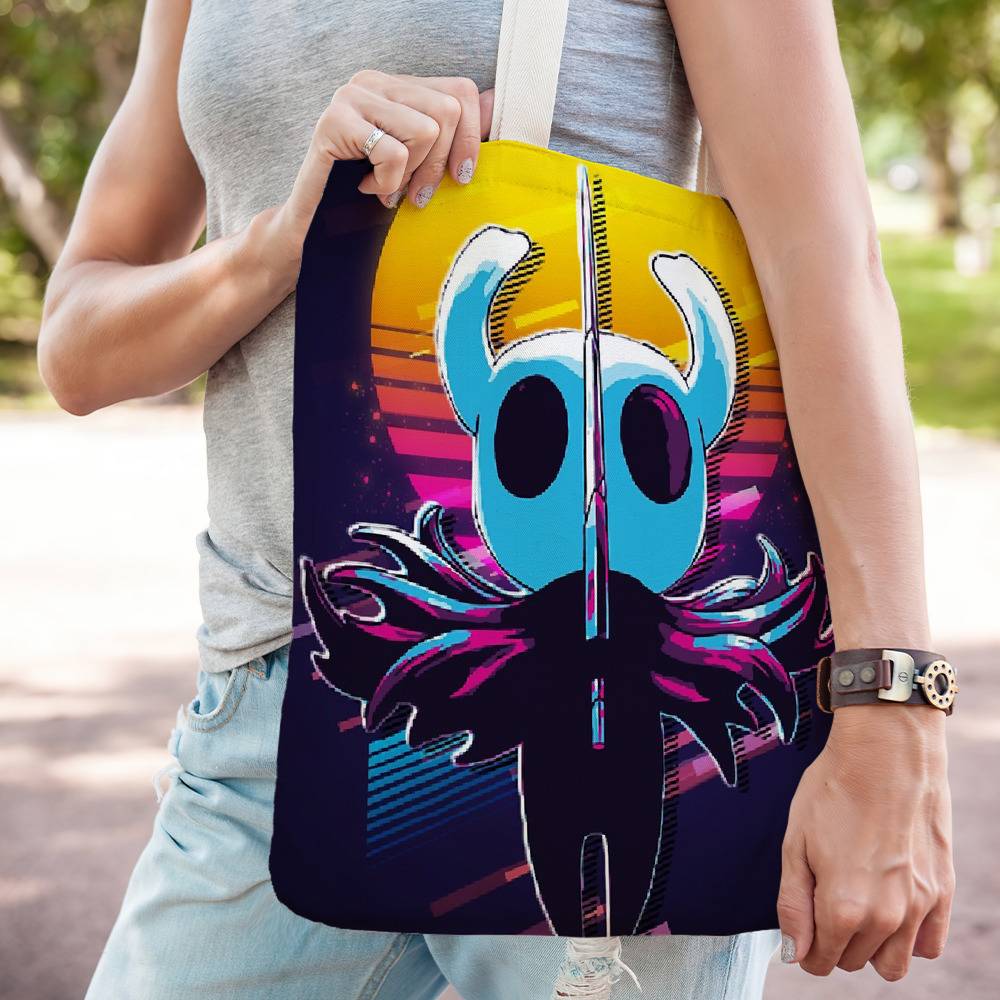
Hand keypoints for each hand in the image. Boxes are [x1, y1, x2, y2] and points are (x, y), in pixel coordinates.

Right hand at [244, 71, 494, 296]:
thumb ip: (450, 135)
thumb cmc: (368, 202)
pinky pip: (393, 152)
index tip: (460, 177)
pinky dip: (387, 182)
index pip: (460, 92)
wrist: (313, 231)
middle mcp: (373, 81)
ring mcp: (351, 96)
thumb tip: (494, 107)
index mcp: (397, 87)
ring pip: (425, 130)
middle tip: (413, 194)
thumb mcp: (419, 167)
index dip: (470, 138)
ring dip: (410, 175)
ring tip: (385, 189)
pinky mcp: (334, 120)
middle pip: (447, 111)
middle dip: (437, 164)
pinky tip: (366, 189)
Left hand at [777, 705, 954, 980]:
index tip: (801, 927)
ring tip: (857, 907)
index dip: (804, 947)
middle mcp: (885, 917)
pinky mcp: (943, 892)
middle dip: (833, 941)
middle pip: (852, 961)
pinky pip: (928, 945)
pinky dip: (908, 938)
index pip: (818, 961)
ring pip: (892, 964)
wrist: (886, 754)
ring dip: (870, 947)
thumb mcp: (795, 843)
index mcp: (843, 907)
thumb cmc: (834, 791)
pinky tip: (890, 907)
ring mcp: (919, 907)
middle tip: (824, 899)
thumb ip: (793, 903)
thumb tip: (795, 950)